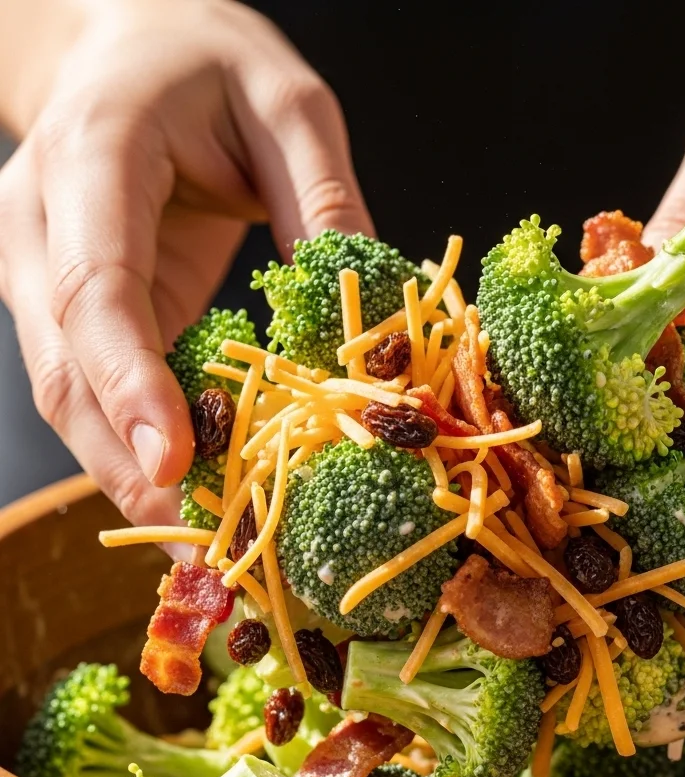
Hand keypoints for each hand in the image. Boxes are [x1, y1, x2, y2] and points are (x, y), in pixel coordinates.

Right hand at [0, 0, 371, 528]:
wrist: (129, 47)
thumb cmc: (207, 61)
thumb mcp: (288, 104)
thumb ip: (325, 200)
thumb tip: (373, 313)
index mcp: (92, 159)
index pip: (95, 287)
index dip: (130, 384)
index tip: (172, 466)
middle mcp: (42, 226)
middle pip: (65, 371)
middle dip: (129, 469)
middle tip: (204, 548)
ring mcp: (44, 275)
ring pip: (71, 398)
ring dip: (132, 480)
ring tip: (207, 549)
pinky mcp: (74, 310)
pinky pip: (100, 393)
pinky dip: (143, 452)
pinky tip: (198, 496)